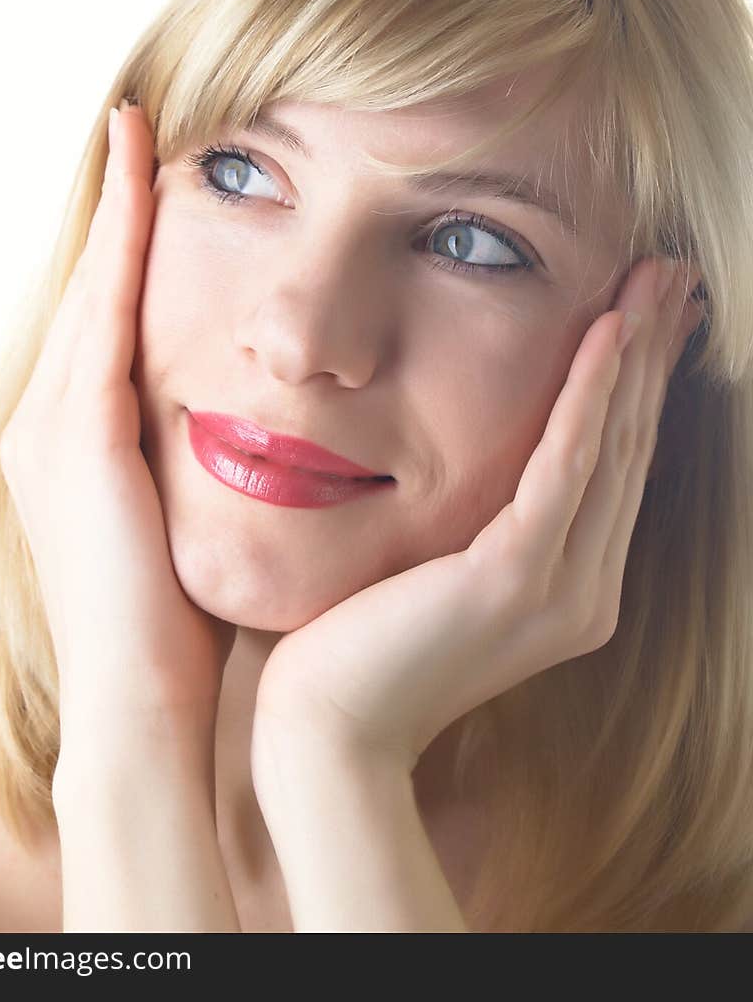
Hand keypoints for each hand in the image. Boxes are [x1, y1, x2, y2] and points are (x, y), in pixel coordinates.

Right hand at [0, 99, 234, 738]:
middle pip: (89, 289)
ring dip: (118, 207)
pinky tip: (150, 177)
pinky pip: (107, 310)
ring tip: (139, 130)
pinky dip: (123, 240)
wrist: (144, 712)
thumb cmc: (181, 630)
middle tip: (139, 126)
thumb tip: (259, 434)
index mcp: (75, 447)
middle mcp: (46, 423)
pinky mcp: (76, 435)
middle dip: (115, 209)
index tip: (158, 179)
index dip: (127, 247)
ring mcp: (50, 425)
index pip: (105, 321)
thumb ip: (198, 469)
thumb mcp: (186, 526)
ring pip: (92, 286)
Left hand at [252, 258, 703, 771]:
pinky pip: (566, 466)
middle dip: (653, 353)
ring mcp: (560, 589)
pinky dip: (590, 394)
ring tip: (657, 279)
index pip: (614, 465)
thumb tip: (486, 457)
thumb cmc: (364, 644)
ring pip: (611, 446)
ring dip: (636, 354)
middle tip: (672, 274)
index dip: (637, 383)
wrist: (329, 727)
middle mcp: (585, 590)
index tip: (648, 310)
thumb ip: (486, 524)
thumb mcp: (442, 569)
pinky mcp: (516, 577)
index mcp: (571, 586)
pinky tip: (608, 331)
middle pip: (628, 445)